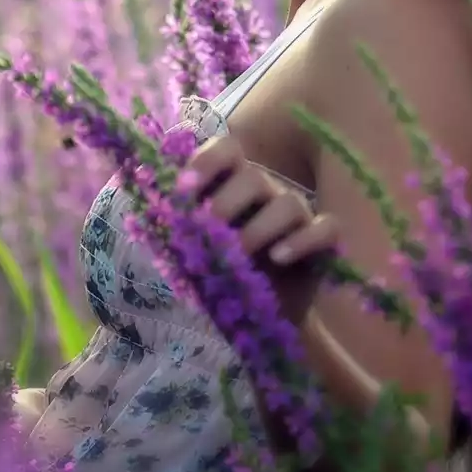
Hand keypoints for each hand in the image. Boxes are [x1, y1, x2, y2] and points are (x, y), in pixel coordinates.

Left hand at [182, 134, 337, 324]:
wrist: (260, 320)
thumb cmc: (223, 277)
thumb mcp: (194, 251)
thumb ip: (178, 226)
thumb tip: (145, 201)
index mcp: (234, 184)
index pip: (226, 150)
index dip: (206, 162)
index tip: (183, 190)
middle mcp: (268, 192)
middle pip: (254, 177)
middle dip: (226, 203)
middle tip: (207, 232)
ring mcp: (299, 215)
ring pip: (289, 202)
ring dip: (259, 228)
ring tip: (239, 254)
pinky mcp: (324, 244)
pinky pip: (326, 229)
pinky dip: (304, 240)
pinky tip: (279, 257)